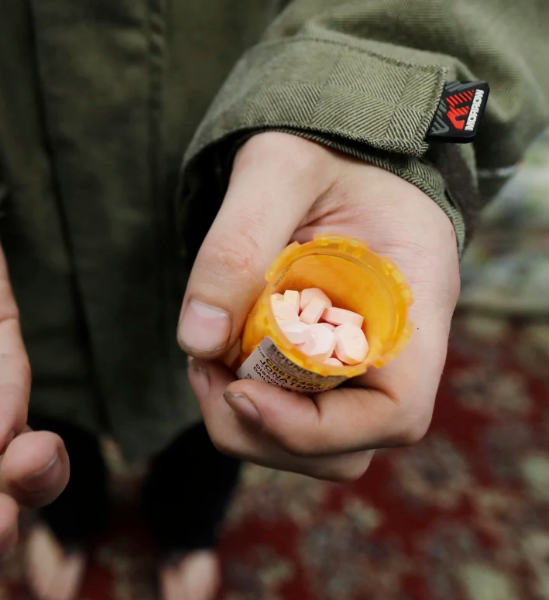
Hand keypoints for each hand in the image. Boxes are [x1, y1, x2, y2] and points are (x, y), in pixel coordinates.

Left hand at [178, 132, 459, 480]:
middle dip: (262, 430)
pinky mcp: (322, 364)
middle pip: (344, 447)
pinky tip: (211, 353)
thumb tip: (198, 340)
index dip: (315, 429)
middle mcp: (396, 348)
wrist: (334, 142)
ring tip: (204, 359)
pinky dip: (240, 401)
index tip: (240, 393)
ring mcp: (360, 363)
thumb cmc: (322, 143)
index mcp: (413, 301)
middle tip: (204, 370)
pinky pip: (288, 411)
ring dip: (245, 422)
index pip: (394, 412)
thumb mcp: (277, 168)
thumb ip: (237, 244)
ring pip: (312, 444)